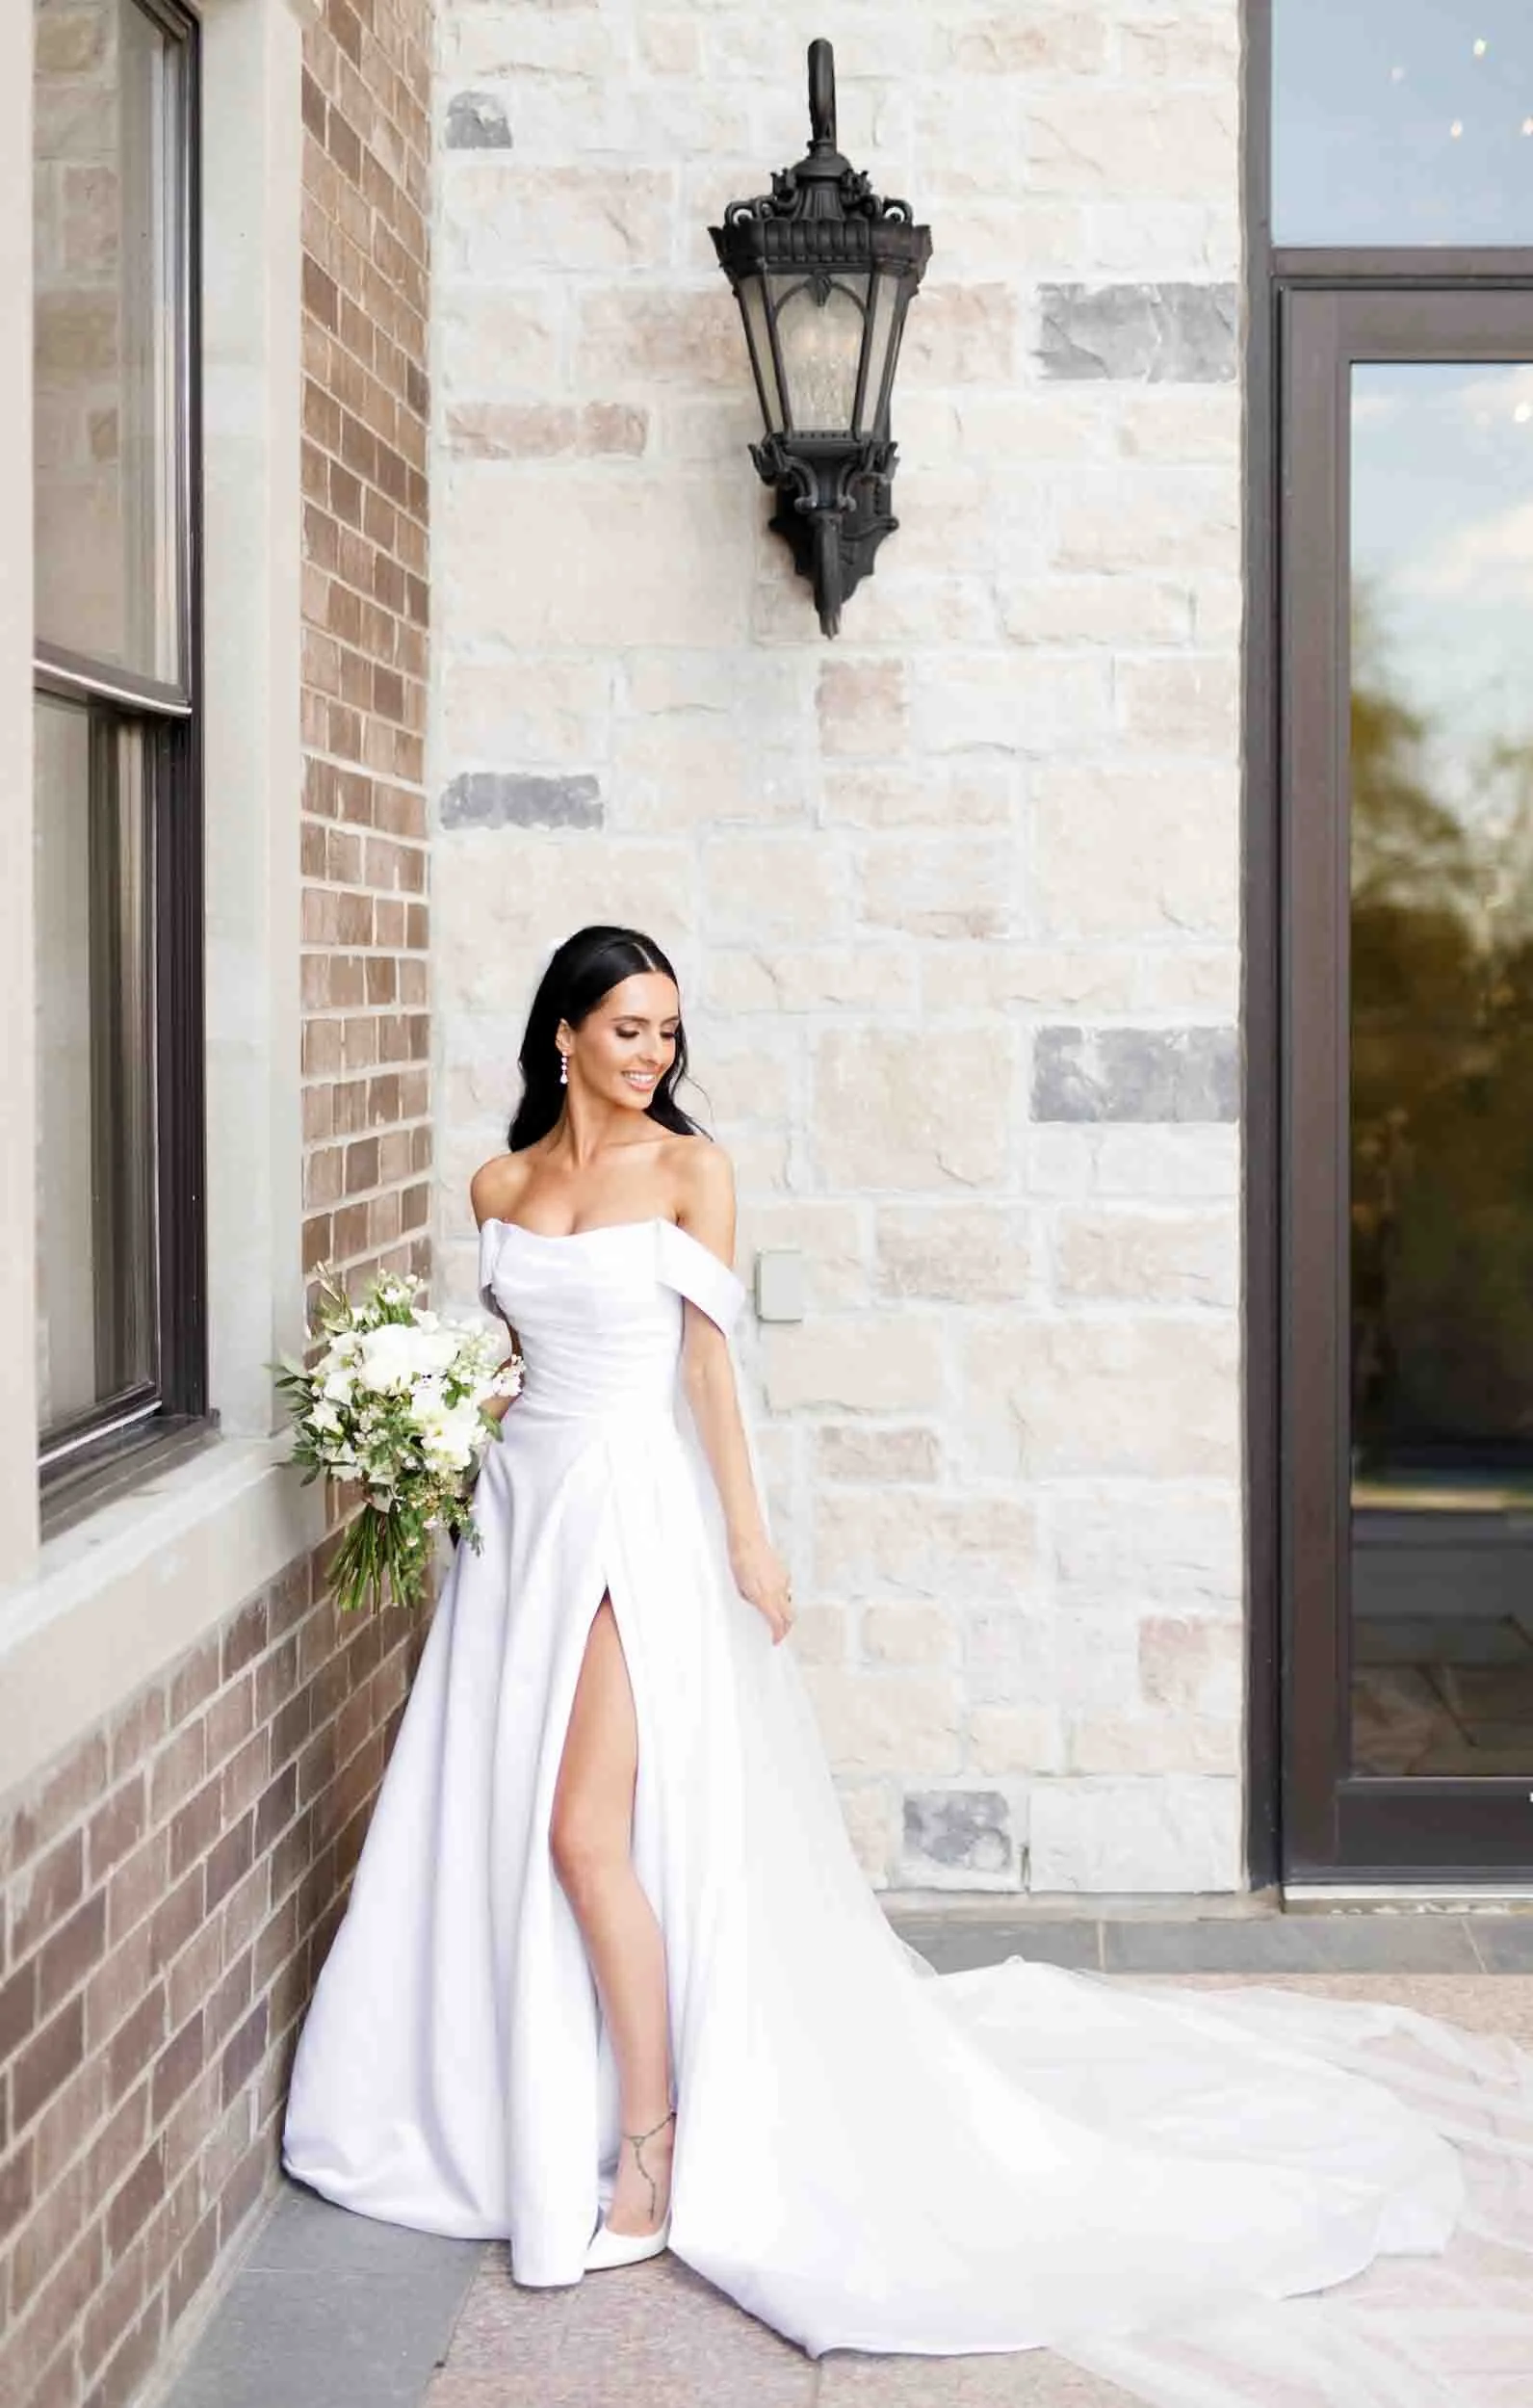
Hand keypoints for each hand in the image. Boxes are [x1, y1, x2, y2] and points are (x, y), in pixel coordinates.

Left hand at [728, 1530, 794, 1644]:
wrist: (747, 1538)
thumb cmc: (740, 1560)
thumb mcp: (740, 1587)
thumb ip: (751, 1600)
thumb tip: (756, 1607)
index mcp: (765, 1597)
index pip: (778, 1623)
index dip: (778, 1635)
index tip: (774, 1640)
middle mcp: (778, 1590)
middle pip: (790, 1616)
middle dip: (786, 1628)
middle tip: (777, 1633)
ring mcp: (783, 1580)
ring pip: (788, 1602)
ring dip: (783, 1612)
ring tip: (772, 1614)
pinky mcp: (783, 1572)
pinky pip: (785, 1589)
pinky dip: (780, 1596)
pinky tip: (770, 1593)